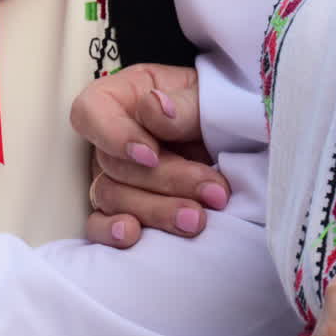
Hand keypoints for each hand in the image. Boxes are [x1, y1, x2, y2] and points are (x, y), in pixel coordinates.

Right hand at [69, 63, 229, 247]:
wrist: (245, 144)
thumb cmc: (221, 111)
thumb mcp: (208, 97)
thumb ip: (184, 103)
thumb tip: (156, 108)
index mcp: (122, 99)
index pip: (91, 113)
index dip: (113, 136)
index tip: (150, 155)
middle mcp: (111, 139)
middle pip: (112, 164)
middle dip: (163, 181)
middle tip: (211, 192)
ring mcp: (115, 177)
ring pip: (111, 198)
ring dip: (155, 211)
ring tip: (197, 220)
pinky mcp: (124, 209)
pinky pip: (100, 225)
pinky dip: (112, 233)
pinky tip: (134, 237)